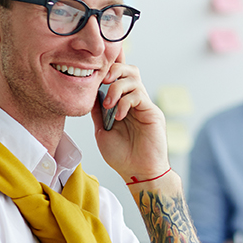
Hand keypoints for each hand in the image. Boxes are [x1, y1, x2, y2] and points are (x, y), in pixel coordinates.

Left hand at [91, 49, 170, 182]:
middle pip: (130, 70)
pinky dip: (125, 102)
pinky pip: (138, 95)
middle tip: (102, 82)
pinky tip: (118, 116)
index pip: (120, 77)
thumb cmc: (122, 156)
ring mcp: (145, 105)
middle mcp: (136, 101)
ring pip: (134, 78)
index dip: (109, 69)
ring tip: (109, 105)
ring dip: (116, 88)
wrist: (139, 173)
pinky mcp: (152, 112)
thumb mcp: (102, 131)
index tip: (95, 74)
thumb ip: (98, 112)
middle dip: (114, 70)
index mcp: (125, 104)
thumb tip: (90, 94)